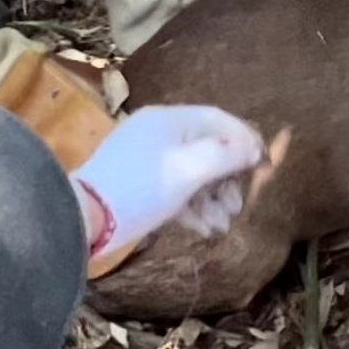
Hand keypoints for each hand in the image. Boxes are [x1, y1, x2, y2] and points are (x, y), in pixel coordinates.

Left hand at [71, 105, 264, 256]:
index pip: (219, 120)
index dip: (246, 141)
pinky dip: (193, 206)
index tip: (263, 168)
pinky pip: (175, 188)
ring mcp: (147, 159)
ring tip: (224, 224)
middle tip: (239, 205)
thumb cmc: (140, 189)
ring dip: (213, 197)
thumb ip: (225, 156)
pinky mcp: (138, 184)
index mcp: (170, 121)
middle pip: (208, 148)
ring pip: (193, 172)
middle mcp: (159, 134)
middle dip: (228, 178)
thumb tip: (252, 148)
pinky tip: (205, 228)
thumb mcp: (188, 170)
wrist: (84, 218)